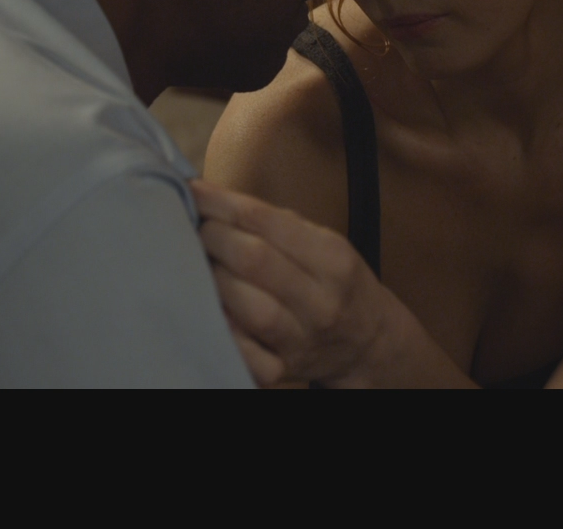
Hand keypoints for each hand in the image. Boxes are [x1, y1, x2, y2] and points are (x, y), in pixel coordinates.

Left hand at [189, 177, 402, 387]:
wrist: (369, 343)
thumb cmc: (335, 283)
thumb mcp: (323, 242)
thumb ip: (272, 223)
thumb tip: (211, 202)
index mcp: (333, 259)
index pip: (265, 221)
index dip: (221, 204)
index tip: (193, 192)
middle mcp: (322, 301)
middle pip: (254, 260)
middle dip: (213, 237)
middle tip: (195, 229)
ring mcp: (302, 340)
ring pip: (248, 307)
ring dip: (213, 280)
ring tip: (198, 266)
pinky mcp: (282, 371)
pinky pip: (245, 355)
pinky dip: (223, 329)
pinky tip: (209, 310)